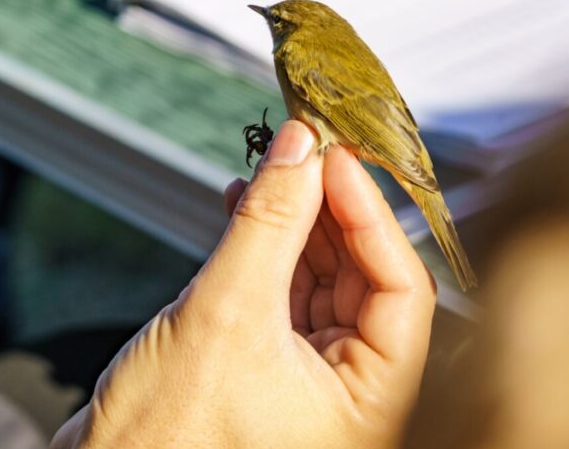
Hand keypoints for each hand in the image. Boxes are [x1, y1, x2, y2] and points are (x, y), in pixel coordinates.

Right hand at [50, 121, 436, 448]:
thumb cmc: (164, 439)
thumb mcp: (226, 312)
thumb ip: (269, 223)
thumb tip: (302, 148)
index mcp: (371, 405)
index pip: (403, 289)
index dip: (371, 216)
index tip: (335, 158)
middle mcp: (352, 395)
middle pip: (364, 278)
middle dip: (330, 208)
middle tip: (304, 151)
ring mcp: (310, 380)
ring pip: (323, 279)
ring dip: (296, 220)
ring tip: (270, 170)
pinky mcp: (269, 365)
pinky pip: (285, 291)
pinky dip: (267, 245)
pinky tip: (244, 204)